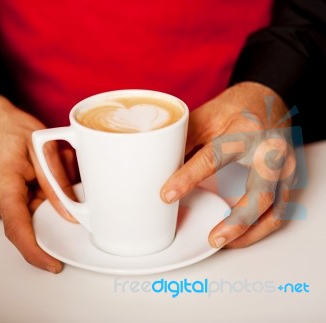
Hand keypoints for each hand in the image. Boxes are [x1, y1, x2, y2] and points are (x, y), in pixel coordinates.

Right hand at [0, 94, 77, 272]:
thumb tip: (68, 212)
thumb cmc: (6, 126)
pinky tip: (36, 170)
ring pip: (26, 209)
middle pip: (30, 218)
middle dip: (50, 204)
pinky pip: (19, 202)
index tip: (52, 264)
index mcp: (2, 187)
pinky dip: (33, 191)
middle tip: (59, 172)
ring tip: (44, 165)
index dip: (36, 253)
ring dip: (42, 194)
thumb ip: (55, 183)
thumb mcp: (40, 149)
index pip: (19, 230)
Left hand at [161, 82, 295, 247]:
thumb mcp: (206, 116)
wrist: (268, 100)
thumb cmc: (235, 107)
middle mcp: (270, 150)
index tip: (166, 196)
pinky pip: (280, 210)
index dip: (187, 178)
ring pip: (275, 210)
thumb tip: (160, 167)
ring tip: (223, 242)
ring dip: (250, 233)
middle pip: (259, 195)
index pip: (213, 157)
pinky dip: (261, 228)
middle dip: (236, 222)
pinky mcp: (289, 178)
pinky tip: (241, 235)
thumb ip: (185, 141)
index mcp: (245, 130)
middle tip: (213, 238)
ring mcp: (285, 166)